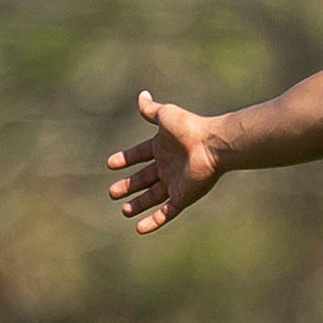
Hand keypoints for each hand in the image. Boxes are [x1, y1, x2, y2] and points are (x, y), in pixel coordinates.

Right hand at [104, 91, 223, 233]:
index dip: (126, 159)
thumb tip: (142, 94)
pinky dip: (153, 221)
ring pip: (153, 197)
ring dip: (138, 204)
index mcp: (163, 147)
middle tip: (112, 192)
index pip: (140, 154)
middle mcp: (168, 166)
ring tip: (124, 210)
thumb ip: (151, 110)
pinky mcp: (182, 197)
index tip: (110, 163)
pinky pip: (166, 213)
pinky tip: (139, 228)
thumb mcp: (165, 116)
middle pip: (144, 178)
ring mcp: (176, 183)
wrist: (211, 146)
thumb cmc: (189, 128)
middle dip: (128, 186)